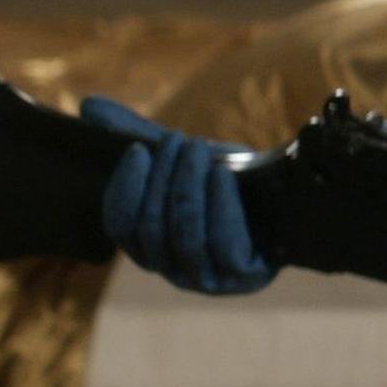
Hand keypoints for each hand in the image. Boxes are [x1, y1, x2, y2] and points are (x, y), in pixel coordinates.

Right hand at [82, 96, 274, 294]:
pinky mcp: (245, 278)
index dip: (123, 189)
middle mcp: (173, 269)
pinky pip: (224, 244)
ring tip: (201, 150)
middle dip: (163, 179)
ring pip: (184, 236)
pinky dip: (220, 205)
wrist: (298, 200)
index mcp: (151, 246)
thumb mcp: (188, 158)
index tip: (137, 149)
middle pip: (151, 228)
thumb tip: (88, 106)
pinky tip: (223, 175)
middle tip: (181, 140)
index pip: (120, 226)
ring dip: (189, 187)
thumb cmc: (235, 181)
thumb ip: (140, 134)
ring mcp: (209, 279)